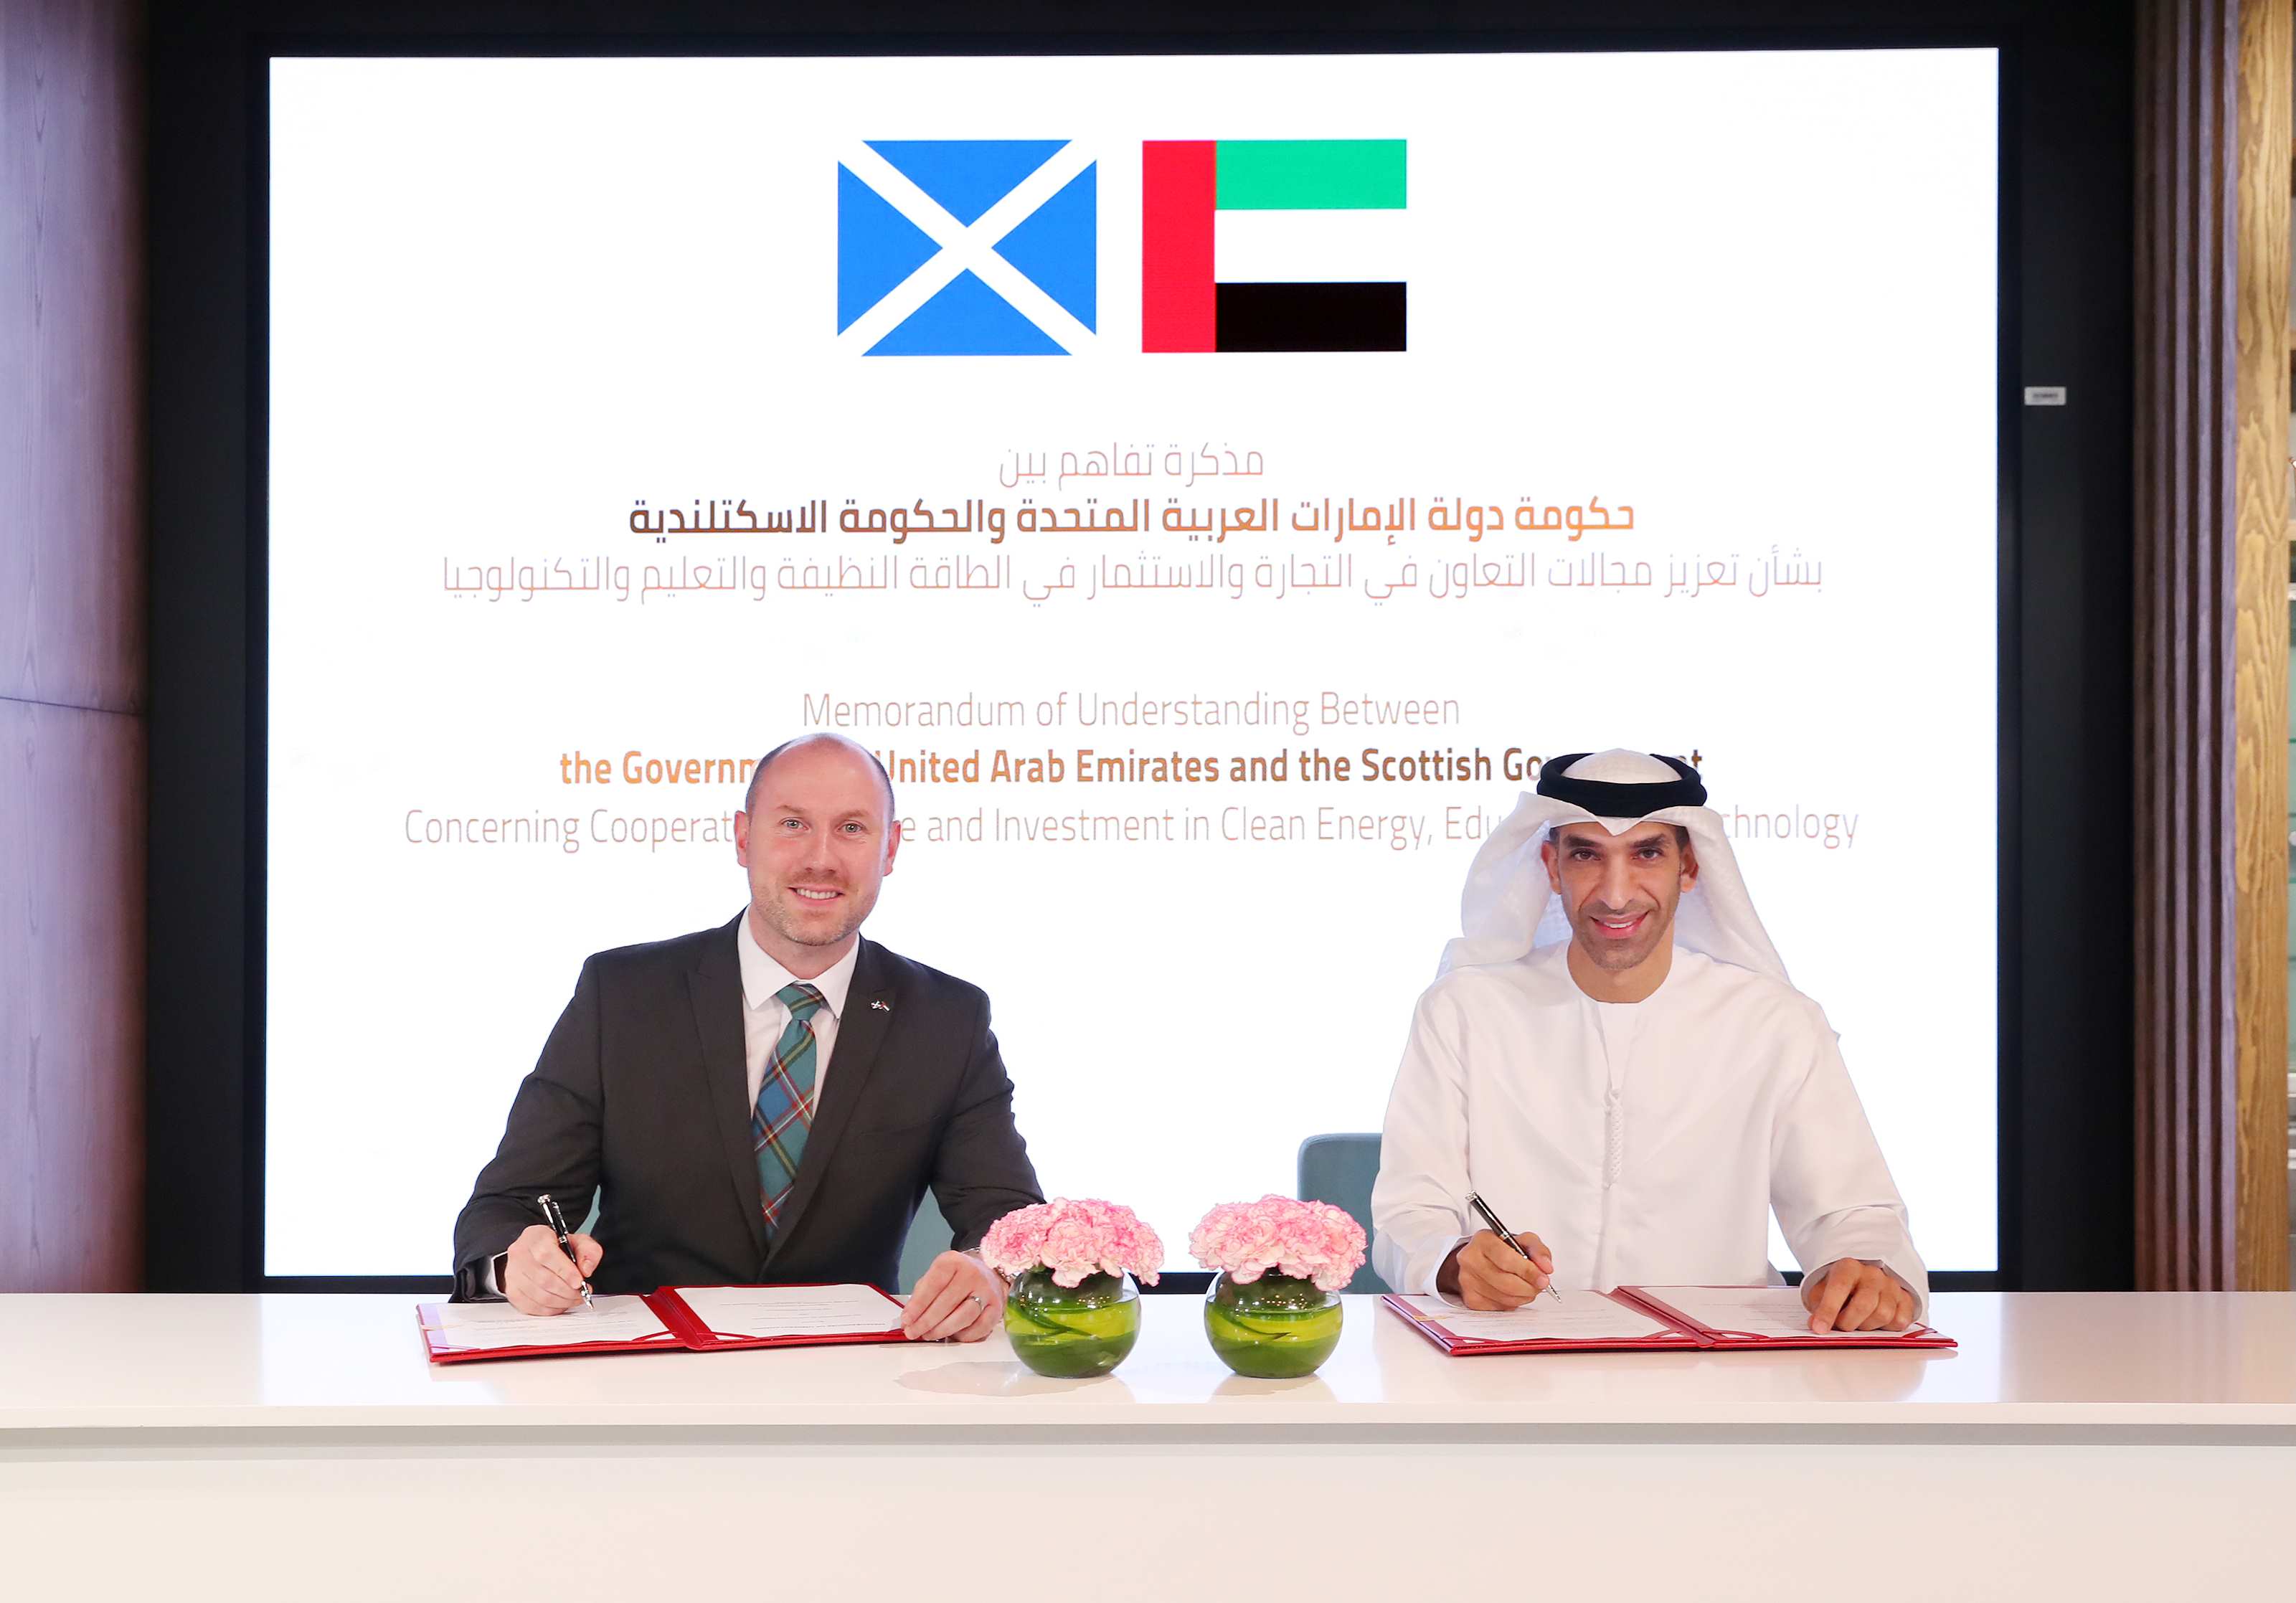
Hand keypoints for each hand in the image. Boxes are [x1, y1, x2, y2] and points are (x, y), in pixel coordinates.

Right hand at [501, 1224, 601, 1315]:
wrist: (537, 1253)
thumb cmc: (557, 1247)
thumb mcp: (578, 1241)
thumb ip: (588, 1251)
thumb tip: (586, 1269)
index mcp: (535, 1236)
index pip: (546, 1255)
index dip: (565, 1271)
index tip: (579, 1282)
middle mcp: (519, 1254)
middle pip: (544, 1279)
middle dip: (568, 1291)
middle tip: (582, 1292)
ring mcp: (513, 1274)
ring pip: (539, 1296)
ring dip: (562, 1302)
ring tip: (574, 1298)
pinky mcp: (512, 1292)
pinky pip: (532, 1307)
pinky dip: (551, 1309)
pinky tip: (561, 1303)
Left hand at [902, 1251, 1004, 1341]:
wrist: (988, 1274)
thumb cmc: (957, 1277)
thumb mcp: (937, 1275)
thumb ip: (922, 1294)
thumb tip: (909, 1318)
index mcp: (953, 1262)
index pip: (933, 1284)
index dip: (918, 1305)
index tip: (906, 1320)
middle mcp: (973, 1274)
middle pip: (947, 1303)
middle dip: (926, 1322)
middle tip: (914, 1332)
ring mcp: (987, 1291)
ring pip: (963, 1317)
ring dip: (943, 1330)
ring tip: (929, 1335)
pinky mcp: (997, 1308)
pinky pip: (979, 1328)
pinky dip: (963, 1336)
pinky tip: (952, 1335)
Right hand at [1438, 1229, 1553, 1309]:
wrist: (1478, 1259)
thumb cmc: (1501, 1249)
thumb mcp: (1521, 1241)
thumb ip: (1538, 1250)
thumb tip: (1546, 1268)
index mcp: (1483, 1240)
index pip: (1506, 1259)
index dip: (1528, 1271)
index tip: (1543, 1278)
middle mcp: (1470, 1259)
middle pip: (1506, 1282)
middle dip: (1529, 1287)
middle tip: (1540, 1286)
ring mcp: (1467, 1280)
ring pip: (1504, 1297)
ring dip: (1523, 1296)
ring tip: (1528, 1289)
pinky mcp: (1470, 1298)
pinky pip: (1499, 1307)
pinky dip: (1512, 1303)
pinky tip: (1513, 1294)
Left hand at [1801, 1260, 1915, 1331]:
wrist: (1861, 1281)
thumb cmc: (1840, 1289)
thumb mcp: (1822, 1293)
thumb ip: (1818, 1307)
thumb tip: (1817, 1326)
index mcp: (1848, 1268)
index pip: (1839, 1288)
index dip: (1828, 1310)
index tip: (1819, 1328)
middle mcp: (1873, 1274)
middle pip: (1864, 1305)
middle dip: (1849, 1322)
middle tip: (1841, 1326)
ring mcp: (1891, 1286)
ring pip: (1884, 1315)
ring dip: (1867, 1326)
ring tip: (1858, 1321)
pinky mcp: (1906, 1299)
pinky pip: (1900, 1321)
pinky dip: (1887, 1328)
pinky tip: (1876, 1321)